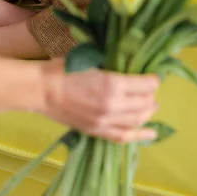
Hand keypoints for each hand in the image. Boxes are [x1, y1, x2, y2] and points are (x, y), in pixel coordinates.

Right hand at [39, 60, 158, 142]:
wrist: (42, 89)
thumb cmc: (64, 68)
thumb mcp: (92, 59)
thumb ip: (112, 65)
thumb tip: (128, 65)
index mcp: (112, 83)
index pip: (145, 85)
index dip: (153, 80)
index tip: (154, 76)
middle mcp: (113, 105)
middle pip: (144, 103)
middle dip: (151, 96)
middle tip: (151, 90)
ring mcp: (105, 120)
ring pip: (137, 120)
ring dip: (148, 113)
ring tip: (152, 107)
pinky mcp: (97, 131)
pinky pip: (123, 137)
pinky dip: (139, 136)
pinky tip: (150, 134)